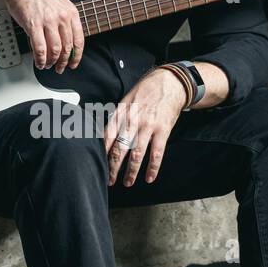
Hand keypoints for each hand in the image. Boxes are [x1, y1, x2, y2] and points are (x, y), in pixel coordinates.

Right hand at [3, 0, 84, 73]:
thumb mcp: (59, 1)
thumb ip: (64, 18)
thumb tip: (65, 35)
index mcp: (70, 12)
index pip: (78, 39)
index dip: (77, 55)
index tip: (73, 63)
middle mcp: (61, 17)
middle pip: (66, 47)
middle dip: (63, 61)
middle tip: (59, 67)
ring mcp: (47, 22)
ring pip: (54, 50)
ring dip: (51, 61)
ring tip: (48, 65)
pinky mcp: (33, 25)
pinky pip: (40, 49)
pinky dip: (40, 59)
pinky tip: (39, 62)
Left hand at [105, 68, 187, 186]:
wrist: (169, 83)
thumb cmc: (145, 92)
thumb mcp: (126, 101)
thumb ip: (117, 118)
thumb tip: (105, 138)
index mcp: (121, 113)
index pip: (107, 137)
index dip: (102, 153)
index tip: (98, 165)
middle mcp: (133, 121)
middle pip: (120, 149)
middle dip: (113, 168)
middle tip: (109, 181)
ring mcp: (148, 126)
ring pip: (137, 154)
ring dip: (131, 172)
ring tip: (127, 182)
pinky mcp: (163, 130)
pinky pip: (157, 154)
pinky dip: (153, 168)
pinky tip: (149, 178)